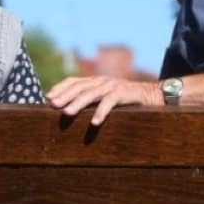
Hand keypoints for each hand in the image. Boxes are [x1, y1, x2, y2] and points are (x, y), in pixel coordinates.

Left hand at [46, 76, 162, 125]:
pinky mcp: (125, 93)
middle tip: (52, 105)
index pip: (74, 81)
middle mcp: (103, 81)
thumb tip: (69, 109)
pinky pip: (110, 102)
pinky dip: (101, 112)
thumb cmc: (127, 100)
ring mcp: (113, 86)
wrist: (155, 94)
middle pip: (79, 86)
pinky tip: (94, 122)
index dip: (60, 87)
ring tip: (67, 112)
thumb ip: (92, 99)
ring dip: (78, 103)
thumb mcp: (106, 97)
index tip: (48, 97)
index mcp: (96, 81)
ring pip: (92, 93)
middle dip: (64, 95)